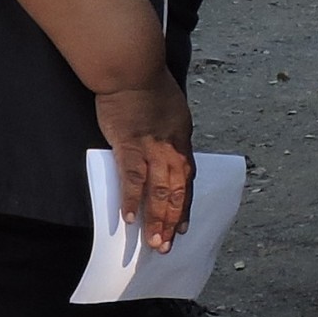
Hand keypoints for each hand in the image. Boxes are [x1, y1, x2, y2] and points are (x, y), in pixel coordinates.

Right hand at [95, 72, 194, 251]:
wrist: (133, 70)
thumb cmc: (148, 85)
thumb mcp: (171, 110)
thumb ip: (170, 133)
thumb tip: (167, 150)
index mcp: (182, 141)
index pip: (187, 181)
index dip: (185, 206)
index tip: (183, 227)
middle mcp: (172, 149)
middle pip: (177, 192)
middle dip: (172, 221)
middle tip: (167, 246)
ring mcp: (152, 149)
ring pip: (159, 192)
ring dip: (157, 219)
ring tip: (154, 241)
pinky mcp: (130, 146)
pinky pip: (134, 179)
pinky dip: (133, 200)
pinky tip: (130, 219)